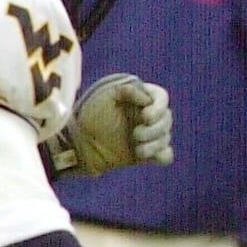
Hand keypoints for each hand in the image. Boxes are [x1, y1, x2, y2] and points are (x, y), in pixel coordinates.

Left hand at [47, 73, 173, 175]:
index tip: (145, 117)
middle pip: (167, 119)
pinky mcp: (147, 153)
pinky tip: (150, 157)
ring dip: (155, 144)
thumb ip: (128, 90)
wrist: (79, 144)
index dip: (158, 108)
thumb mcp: (105, 95)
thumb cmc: (90, 116)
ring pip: (166, 137)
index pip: (162, 98)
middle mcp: (148, 115)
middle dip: (154, 129)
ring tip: (138, 149)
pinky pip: (165, 155)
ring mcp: (148, 134)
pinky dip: (162, 155)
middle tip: (136, 135)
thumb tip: (148, 99)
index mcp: (141, 98)